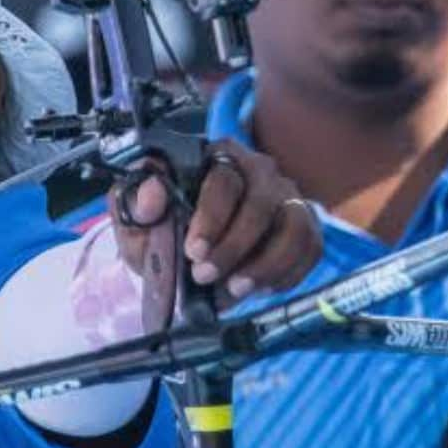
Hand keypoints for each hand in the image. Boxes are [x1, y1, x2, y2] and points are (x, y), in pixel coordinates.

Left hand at [110, 140, 321, 322]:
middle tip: (205, 278)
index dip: (211, 218)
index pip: (224, 181)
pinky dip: (288, 273)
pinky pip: (310, 248)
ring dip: (267, 264)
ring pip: (294, 226)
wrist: (186, 252)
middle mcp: (259, 170)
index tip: (193, 252)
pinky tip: (260, 288)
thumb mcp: (139, 220)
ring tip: (237, 289)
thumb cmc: (165, 229)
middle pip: (261, 204)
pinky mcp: (305, 225)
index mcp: (217, 157)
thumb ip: (137, 205)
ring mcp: (287, 197)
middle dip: (234, 247)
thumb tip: (152, 194)